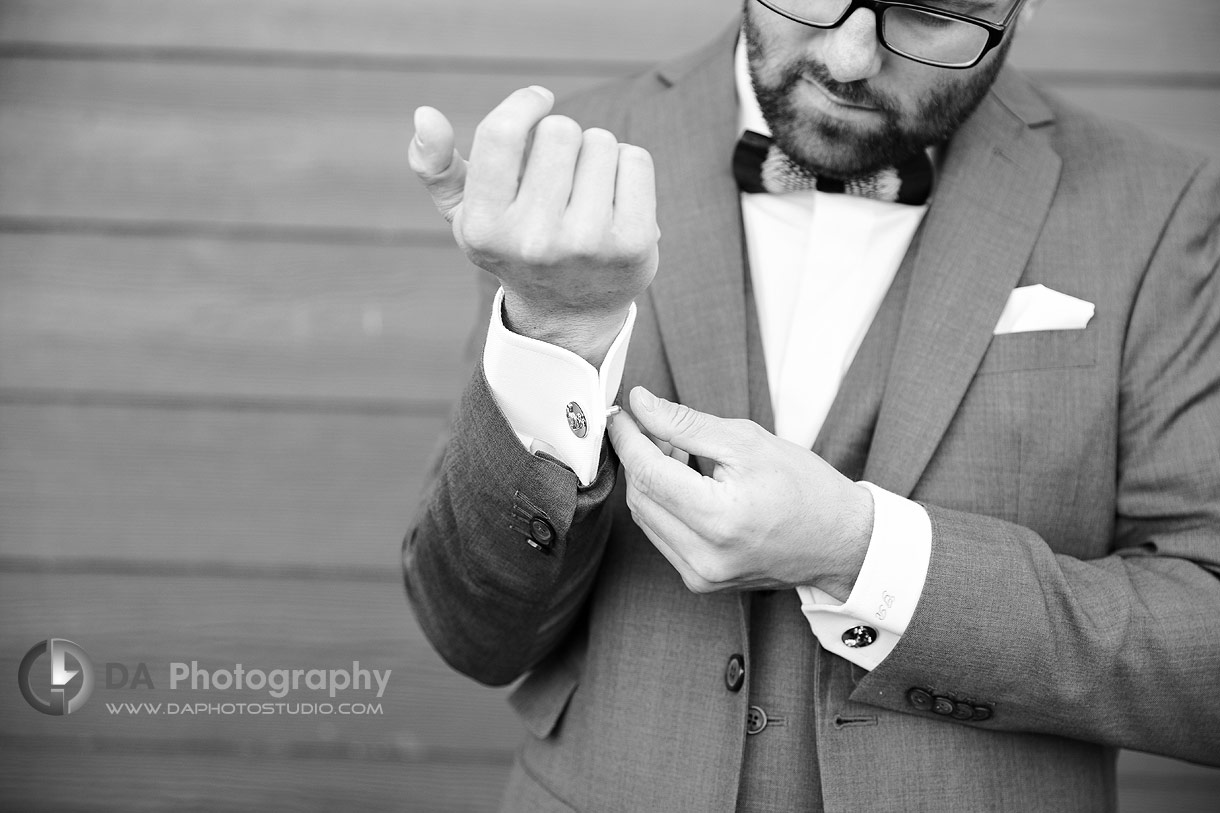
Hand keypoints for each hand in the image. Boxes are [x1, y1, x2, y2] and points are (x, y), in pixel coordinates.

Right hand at [408, 86, 659, 365]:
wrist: (569, 315)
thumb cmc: (514, 248)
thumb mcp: (468, 216)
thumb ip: (437, 167)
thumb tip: (424, 114)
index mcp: (485, 228)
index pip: (500, 133)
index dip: (524, 103)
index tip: (539, 100)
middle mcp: (534, 240)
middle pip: (559, 130)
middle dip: (561, 140)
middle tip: (560, 179)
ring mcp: (588, 245)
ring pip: (600, 141)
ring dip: (595, 154)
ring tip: (585, 194)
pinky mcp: (634, 244)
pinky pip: (635, 160)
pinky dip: (627, 168)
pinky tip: (615, 201)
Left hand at [607, 387, 874, 599]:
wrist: (839, 540)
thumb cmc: (803, 486)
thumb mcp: (746, 441)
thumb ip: (685, 423)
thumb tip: (639, 404)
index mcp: (720, 518)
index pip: (649, 473)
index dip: (628, 438)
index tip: (622, 413)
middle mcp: (705, 556)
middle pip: (641, 496)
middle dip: (639, 455)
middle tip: (655, 425)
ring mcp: (700, 575)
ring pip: (645, 517)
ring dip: (650, 480)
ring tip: (677, 452)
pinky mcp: (699, 581)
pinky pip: (661, 535)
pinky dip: (664, 504)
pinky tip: (685, 483)